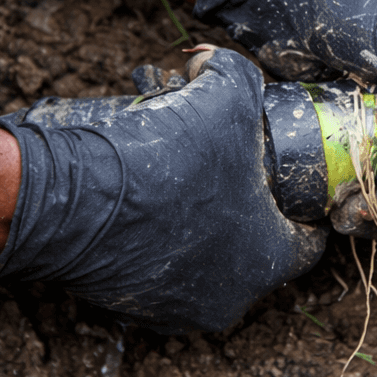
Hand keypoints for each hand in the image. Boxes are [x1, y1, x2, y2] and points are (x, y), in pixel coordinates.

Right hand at [0, 48, 326, 331]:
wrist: (69, 200)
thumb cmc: (163, 159)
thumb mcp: (224, 95)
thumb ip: (238, 75)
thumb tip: (214, 67)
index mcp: (267, 261)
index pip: (307, 241)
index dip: (299, 203)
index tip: (286, 181)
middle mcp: (228, 298)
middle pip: (251, 246)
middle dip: (241, 204)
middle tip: (222, 165)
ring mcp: (175, 309)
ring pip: (203, 256)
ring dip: (197, 219)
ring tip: (177, 175)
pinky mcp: (129, 305)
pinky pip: (157, 265)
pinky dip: (155, 236)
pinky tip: (143, 199)